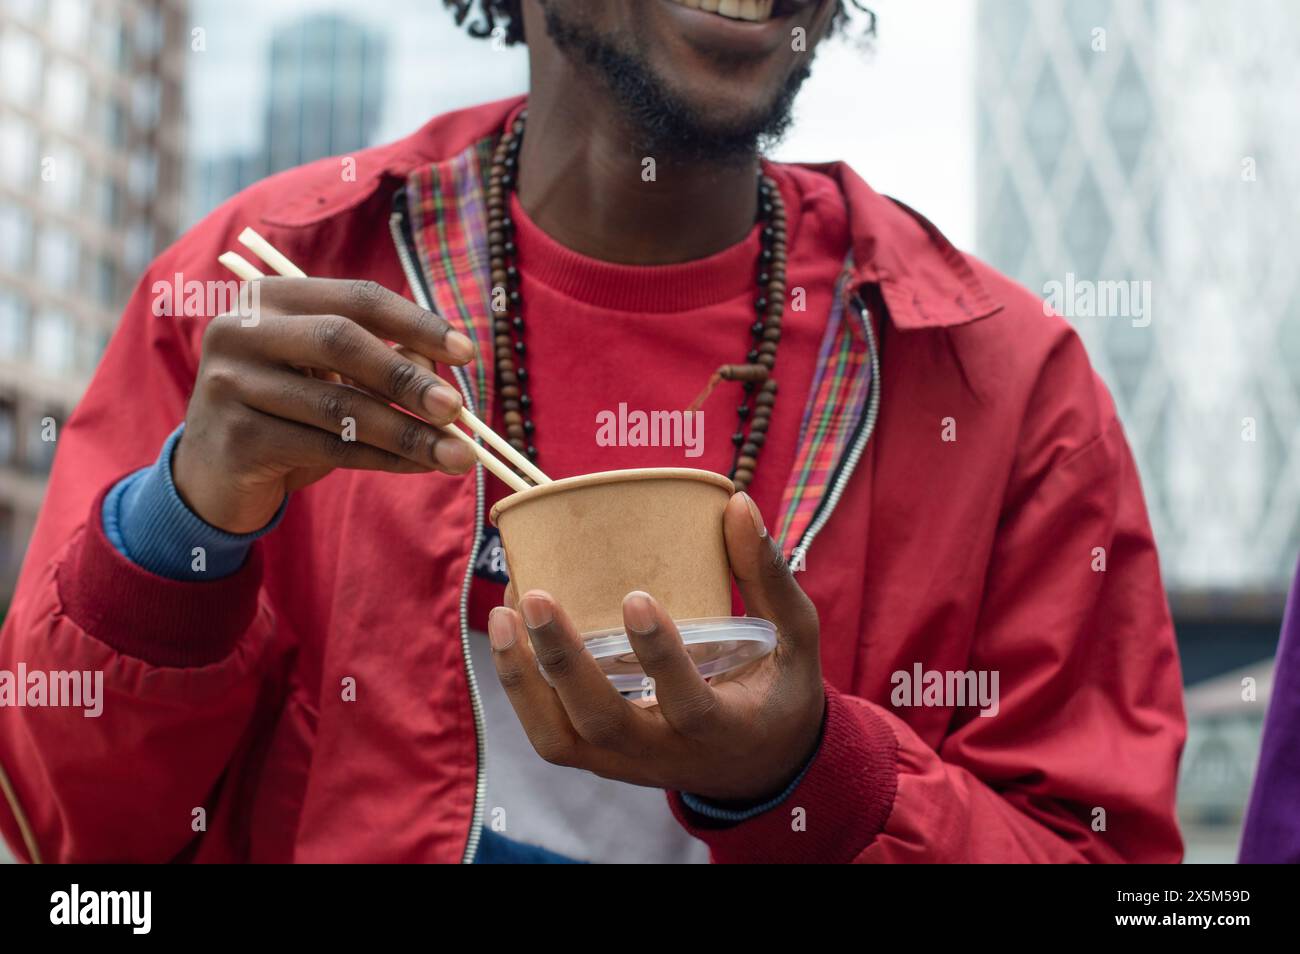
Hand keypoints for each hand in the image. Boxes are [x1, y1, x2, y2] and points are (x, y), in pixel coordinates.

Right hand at [174, 277, 477, 532]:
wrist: (213, 476)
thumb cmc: (286, 415)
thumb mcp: (331, 380)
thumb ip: (381, 364)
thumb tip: (442, 373)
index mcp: (271, 298)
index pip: (355, 298)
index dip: (415, 322)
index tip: (467, 352)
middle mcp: (242, 330)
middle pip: (340, 341)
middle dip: (406, 376)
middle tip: (458, 408)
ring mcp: (231, 382)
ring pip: (338, 406)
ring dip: (407, 433)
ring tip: (458, 454)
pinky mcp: (237, 437)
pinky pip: (327, 447)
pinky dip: (382, 459)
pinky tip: (419, 467)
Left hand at [487, 493, 825, 802]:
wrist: (761, 768)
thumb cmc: (778, 691)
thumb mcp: (796, 638)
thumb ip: (769, 576)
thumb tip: (737, 503)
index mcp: (724, 727)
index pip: (688, 703)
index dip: (660, 657)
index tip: (637, 597)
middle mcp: (667, 754)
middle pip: (602, 719)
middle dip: (562, 661)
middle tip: (535, 596)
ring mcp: (625, 762)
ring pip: (559, 738)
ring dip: (523, 679)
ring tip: (502, 613)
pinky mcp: (598, 759)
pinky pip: (549, 734)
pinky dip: (519, 688)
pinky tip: (507, 631)